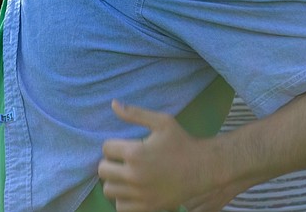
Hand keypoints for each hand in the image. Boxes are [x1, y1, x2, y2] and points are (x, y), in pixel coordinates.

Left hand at [98, 101, 216, 211]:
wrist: (203, 168)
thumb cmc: (182, 142)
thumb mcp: (161, 122)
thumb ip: (135, 113)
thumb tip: (113, 103)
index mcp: (135, 153)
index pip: (106, 148)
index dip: (113, 145)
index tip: (124, 146)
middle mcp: (134, 176)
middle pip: (103, 170)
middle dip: (110, 163)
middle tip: (122, 161)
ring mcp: (140, 194)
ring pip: (108, 190)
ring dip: (114, 181)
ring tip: (125, 175)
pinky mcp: (147, 207)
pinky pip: (120, 207)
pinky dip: (122, 199)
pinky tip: (132, 190)